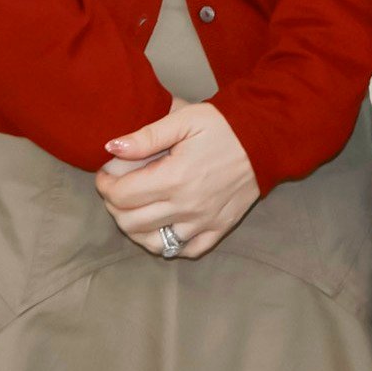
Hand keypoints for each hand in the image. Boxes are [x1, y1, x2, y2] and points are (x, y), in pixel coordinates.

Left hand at [97, 100, 263, 262]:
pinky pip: (186, 250)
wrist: (267, 139)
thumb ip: (146, 136)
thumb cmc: (224, 126)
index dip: (104, 185)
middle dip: (114, 206)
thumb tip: (111, 148)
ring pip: (153, 242)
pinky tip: (163, 227)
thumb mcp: (184, 120)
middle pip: (130, 222)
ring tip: (136, 209)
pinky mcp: (220, 228)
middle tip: (118, 190)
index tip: (106, 174)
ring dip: (136, 228)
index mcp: (174, 177)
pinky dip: (169, 244)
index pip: (121, 195)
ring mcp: (204, 221)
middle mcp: (187, 205)